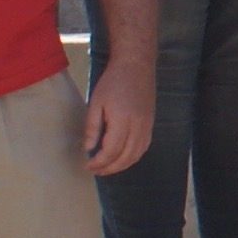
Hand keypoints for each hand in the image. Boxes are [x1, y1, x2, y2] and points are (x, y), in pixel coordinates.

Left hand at [83, 61, 156, 176]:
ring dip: (121, 166)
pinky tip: (122, 158)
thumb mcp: (96, 102)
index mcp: (122, 120)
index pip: (111, 151)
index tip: (87, 164)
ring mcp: (147, 126)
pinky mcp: (150, 124)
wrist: (136, 66)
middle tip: (95, 170)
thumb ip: (92, 126)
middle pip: (125, 157)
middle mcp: (138, 126)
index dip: (99, 162)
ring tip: (106, 168)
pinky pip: (143, 148)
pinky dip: (132, 157)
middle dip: (109, 168)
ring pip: (136, 155)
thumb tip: (87, 148)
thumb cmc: (113, 82)